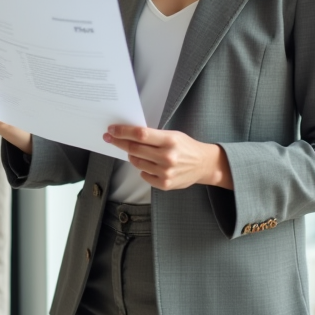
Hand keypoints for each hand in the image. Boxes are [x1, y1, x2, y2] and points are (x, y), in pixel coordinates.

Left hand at [103, 125, 231, 190]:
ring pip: (137, 163)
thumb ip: (153, 136)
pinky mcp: (165, 184)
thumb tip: (127, 133)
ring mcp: (165, 172)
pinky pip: (144, 175)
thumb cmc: (185, 147)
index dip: (123, 131)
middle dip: (119, 142)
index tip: (112, 129)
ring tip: (137, 152)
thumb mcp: (172, 135)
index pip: (140, 134)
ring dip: (132, 156)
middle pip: (135, 149)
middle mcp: (167, 157)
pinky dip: (142, 169)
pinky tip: (150, 165)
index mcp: (169, 141)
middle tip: (111, 138)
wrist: (203, 165)